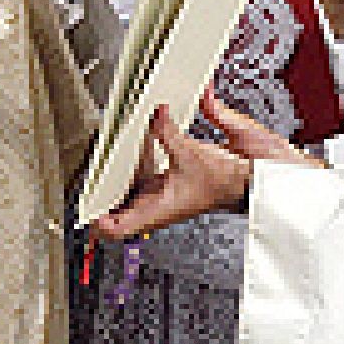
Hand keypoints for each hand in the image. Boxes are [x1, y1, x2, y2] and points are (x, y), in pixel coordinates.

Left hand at [94, 90, 313, 240]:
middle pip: (119, 206)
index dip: (95, 223)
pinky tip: (138, 135)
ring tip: (103, 155)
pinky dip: (141, 153)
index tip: (80, 211)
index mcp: (158, 209)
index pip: (116, 228)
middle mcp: (160, 201)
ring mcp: (169, 187)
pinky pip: (150, 165)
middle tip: (84, 176)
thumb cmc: (234, 182)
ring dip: (119, 172)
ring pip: (133, 185)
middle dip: (101, 193)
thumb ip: (167, 133)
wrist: (263, 176)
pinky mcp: (179, 170)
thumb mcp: (193, 154)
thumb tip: (155, 114)